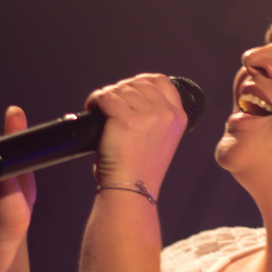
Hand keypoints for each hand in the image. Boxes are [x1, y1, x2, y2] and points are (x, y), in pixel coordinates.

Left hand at [85, 74, 186, 195]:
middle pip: (138, 83)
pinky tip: (93, 108)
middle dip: (120, 90)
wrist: (131, 189)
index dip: (141, 81)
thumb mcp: (161, 139)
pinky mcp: (126, 120)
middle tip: (109, 104)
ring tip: (100, 108)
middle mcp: (165, 114)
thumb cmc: (140, 169)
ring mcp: (147, 116)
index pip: (161, 81)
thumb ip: (155, 116)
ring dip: (107, 96)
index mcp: (178, 117)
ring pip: (121, 89)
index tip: (128, 91)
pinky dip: (96, 100)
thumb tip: (131, 95)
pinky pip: (106, 97)